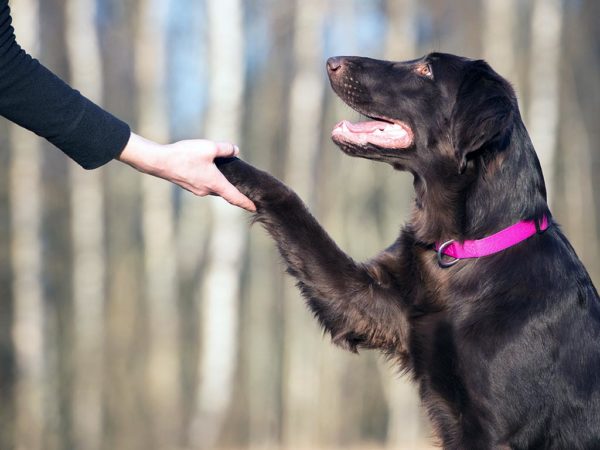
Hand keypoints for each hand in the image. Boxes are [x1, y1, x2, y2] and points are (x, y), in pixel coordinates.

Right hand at [117, 132, 255, 211]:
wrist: (159, 162)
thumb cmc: (184, 155)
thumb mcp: (209, 148)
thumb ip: (225, 149)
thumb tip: (235, 150)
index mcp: (215, 184)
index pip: (235, 197)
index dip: (247, 203)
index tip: (255, 209)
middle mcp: (207, 190)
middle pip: (226, 193)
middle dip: (236, 192)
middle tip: (247, 191)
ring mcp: (197, 189)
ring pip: (214, 188)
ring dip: (222, 184)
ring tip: (229, 177)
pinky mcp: (188, 185)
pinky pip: (205, 184)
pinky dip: (212, 181)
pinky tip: (210, 171)